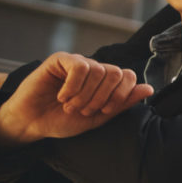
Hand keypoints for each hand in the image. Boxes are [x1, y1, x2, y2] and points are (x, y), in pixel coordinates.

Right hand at [0, 53, 153, 146]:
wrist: (32, 122)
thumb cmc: (62, 120)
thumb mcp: (97, 117)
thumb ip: (122, 103)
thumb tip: (149, 88)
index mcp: (106, 82)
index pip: (128, 76)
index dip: (120, 95)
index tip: (104, 110)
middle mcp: (94, 69)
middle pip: (116, 73)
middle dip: (102, 97)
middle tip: (83, 110)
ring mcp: (78, 62)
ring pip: (98, 70)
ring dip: (85, 95)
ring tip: (70, 106)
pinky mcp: (60, 60)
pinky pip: (79, 66)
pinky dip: (73, 86)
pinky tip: (62, 96)